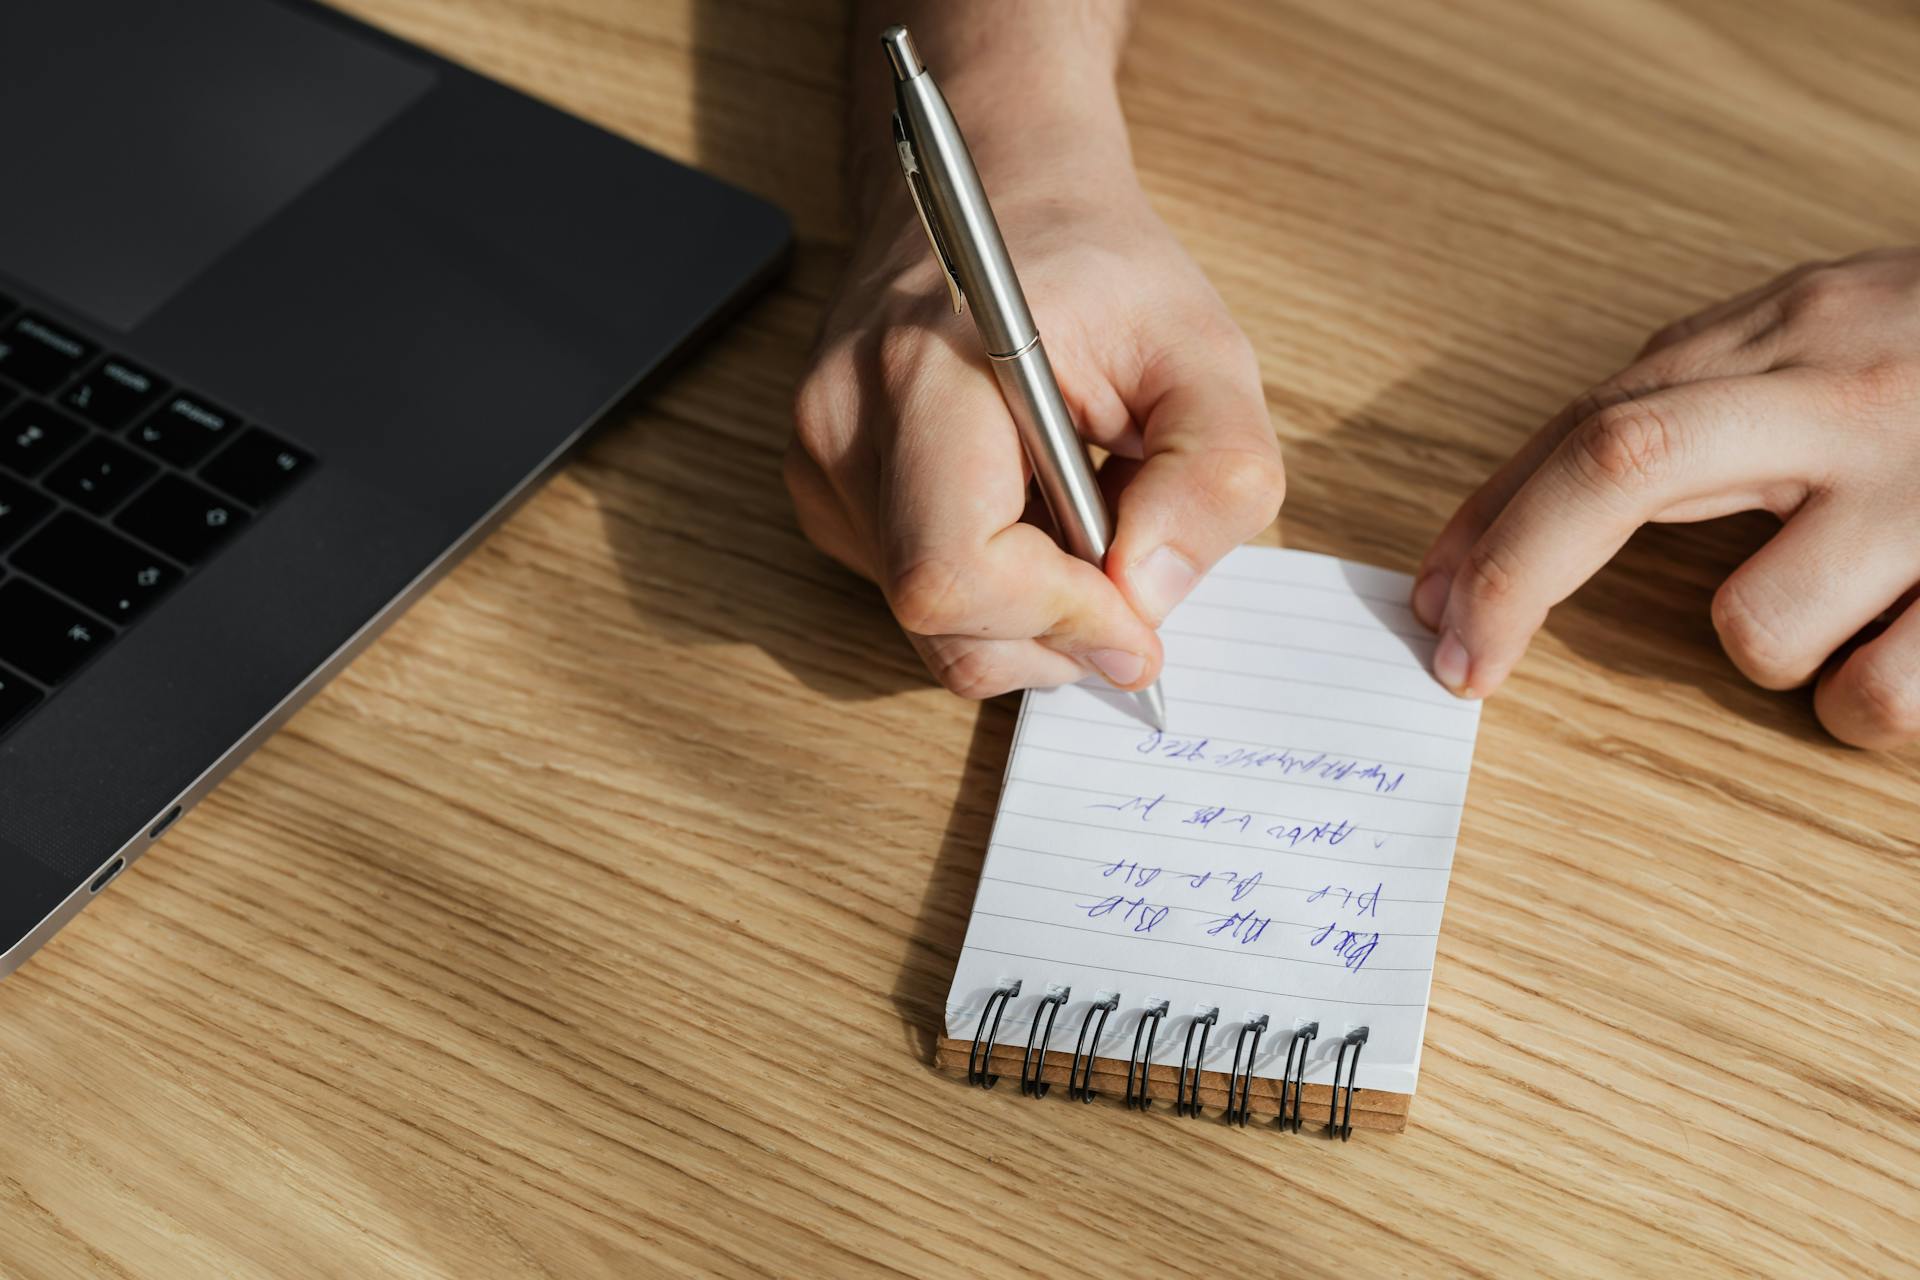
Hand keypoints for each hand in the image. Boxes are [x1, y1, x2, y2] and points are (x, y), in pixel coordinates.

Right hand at [787, 90, 1280, 699]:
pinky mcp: (825, 486)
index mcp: (928, 372)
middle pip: (935, 618)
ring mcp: (822, 457)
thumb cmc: (1099, 271)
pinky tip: (1027, 517)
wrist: (996, 191)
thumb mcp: (1206, 351)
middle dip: (1051, 633)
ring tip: (1078, 524)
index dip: (1057, 620)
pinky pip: (910, 594)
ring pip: (925, 623)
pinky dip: (990, 592)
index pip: (953, 570)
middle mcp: (847, 420)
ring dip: (1026, 614)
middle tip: (1127, 582)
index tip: (1138, 617)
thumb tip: (1147, 595)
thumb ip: (1214, 475)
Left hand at [1413, 248, 1919, 748]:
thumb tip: (1505, 521)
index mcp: (1797, 334)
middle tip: (1464, 664)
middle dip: (1517, 573)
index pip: (1596, 418)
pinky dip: (1879, 700)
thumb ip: (1689, 407)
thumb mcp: (1825, 342)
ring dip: (1777, 651)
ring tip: (1864, 599)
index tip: (1429, 607)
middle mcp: (1855, 396)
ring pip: (1761, 633)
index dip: (1491, 520)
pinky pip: (1883, 705)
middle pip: (1625, 458)